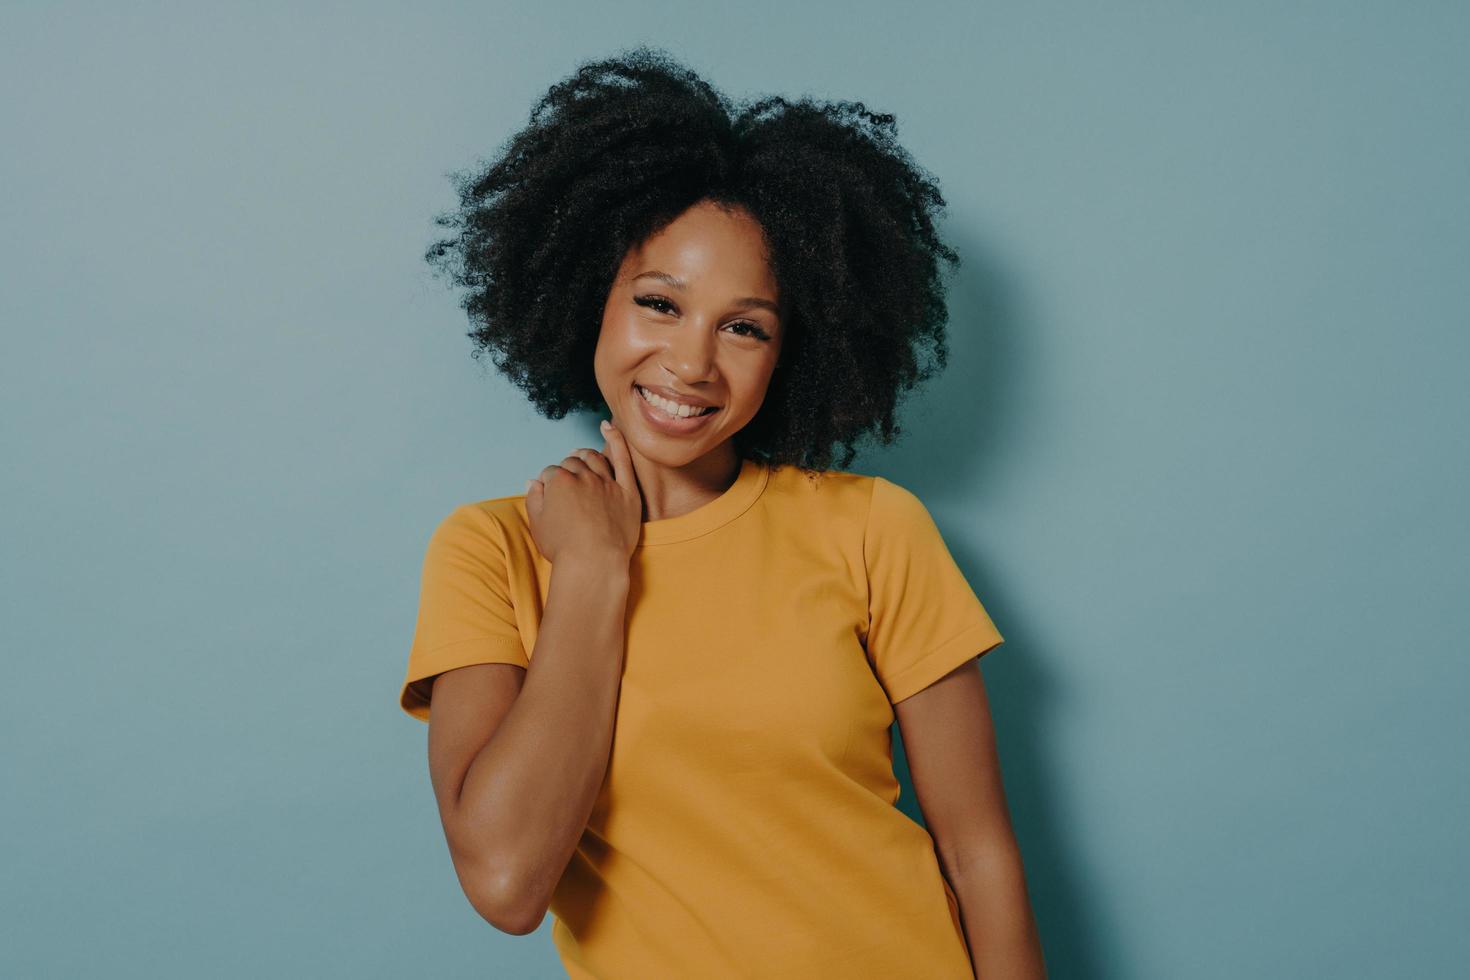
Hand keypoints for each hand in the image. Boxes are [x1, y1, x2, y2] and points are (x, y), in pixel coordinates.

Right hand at [524, 419, 641, 565]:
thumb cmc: (564, 550)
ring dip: (585, 454)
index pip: (550, 473)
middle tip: (566, 481)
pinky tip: (608, 427)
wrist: (594, 564)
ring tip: (581, 456)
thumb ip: (534, 499)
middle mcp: (583, 476)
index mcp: (559, 482)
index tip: (550, 496)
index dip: (549, 484)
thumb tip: (533, 481)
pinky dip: (616, 440)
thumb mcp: (539, 525)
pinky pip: (623, 459)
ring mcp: (607, 482)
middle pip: (572, 464)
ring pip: (594, 458)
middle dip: (566, 470)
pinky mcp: (628, 491)